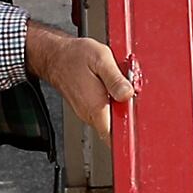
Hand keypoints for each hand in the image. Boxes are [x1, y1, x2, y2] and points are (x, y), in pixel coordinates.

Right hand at [26, 23, 134, 142]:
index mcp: (96, 107)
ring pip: (111, 120)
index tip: (136, 120)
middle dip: (128, 114)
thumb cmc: (75, 56)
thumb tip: (128, 93)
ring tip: (117, 87)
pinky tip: (110, 88)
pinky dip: (112, 104)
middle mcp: (91, 115)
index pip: (114, 136)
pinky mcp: (88, 109)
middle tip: (128, 93)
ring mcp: (89, 114)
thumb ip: (115, 79)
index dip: (128, 133)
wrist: (56, 56)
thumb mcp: (101, 59)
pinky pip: (105, 113)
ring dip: (120, 108)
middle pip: (116, 128)